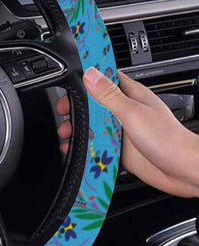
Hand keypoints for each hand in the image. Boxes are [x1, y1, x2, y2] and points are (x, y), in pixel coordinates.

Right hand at [57, 67, 198, 198]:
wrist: (183, 171)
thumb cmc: (168, 139)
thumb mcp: (133, 113)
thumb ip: (109, 95)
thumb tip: (90, 74)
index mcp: (130, 96)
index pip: (105, 78)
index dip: (86, 78)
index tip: (69, 82)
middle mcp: (125, 112)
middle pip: (94, 105)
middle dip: (76, 109)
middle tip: (62, 112)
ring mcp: (122, 131)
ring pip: (93, 127)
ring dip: (78, 130)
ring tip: (66, 134)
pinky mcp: (120, 150)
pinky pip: (97, 147)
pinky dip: (85, 149)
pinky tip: (75, 151)